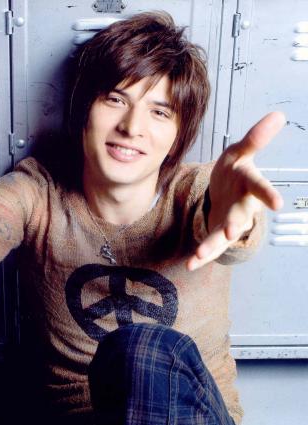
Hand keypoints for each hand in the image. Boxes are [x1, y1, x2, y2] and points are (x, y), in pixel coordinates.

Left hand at [186, 111, 285, 270]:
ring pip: (222, 236)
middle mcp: (243, 207)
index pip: (260, 188)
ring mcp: (230, 223)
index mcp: (249, 185)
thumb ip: (255, 138)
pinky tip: (190, 265)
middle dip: (234, 224)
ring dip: (212, 246)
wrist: (227, 190)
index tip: (277, 204)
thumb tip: (278, 115)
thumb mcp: (241, 151)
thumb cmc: (234, 170)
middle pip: (240, 217)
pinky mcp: (218, 234)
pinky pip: (210, 247)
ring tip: (199, 255)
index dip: (268, 195)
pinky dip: (200, 256)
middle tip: (231, 231)